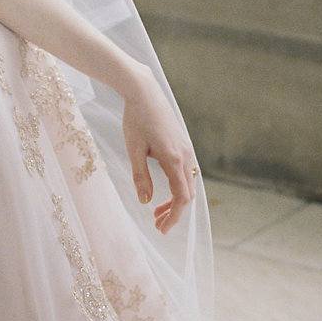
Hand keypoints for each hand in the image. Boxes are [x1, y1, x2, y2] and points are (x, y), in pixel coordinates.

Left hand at [120, 66, 198, 233]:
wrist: (144, 92)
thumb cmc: (136, 119)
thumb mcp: (134, 150)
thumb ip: (141, 177)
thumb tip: (145, 201)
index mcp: (173, 159)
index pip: (181, 197)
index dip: (174, 216)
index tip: (162, 229)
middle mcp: (185, 155)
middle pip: (187, 193)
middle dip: (174, 212)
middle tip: (157, 225)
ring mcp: (186, 149)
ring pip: (187, 183)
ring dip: (174, 200)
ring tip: (156, 212)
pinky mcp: (182, 144)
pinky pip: (184, 172)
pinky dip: (176, 186)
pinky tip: (162, 191)